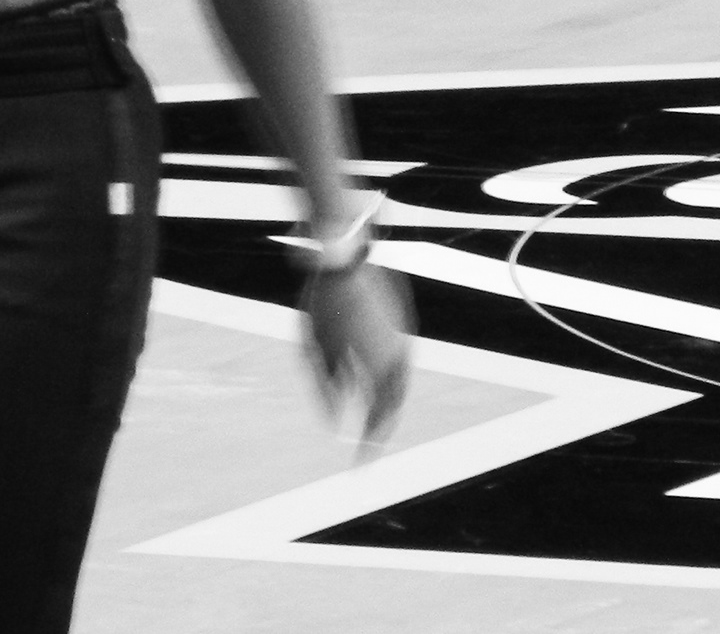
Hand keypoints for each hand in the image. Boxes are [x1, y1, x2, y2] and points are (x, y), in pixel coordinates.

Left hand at [300, 261, 412, 450]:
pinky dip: (392, 378)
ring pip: (402, 382)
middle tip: (368, 446)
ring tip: (372, 418)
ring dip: (389, 403)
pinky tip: (377, 380)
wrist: (345, 254)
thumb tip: (333, 422)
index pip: (379, 419)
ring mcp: (405, 337)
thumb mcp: (314, 347)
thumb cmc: (323, 301)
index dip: (369, 445)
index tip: (359, 465)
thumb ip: (326, 386)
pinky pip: (402, 360)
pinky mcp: (403, 321)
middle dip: (381, 427)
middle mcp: (401, 356)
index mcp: (382, 367)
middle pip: (395, 403)